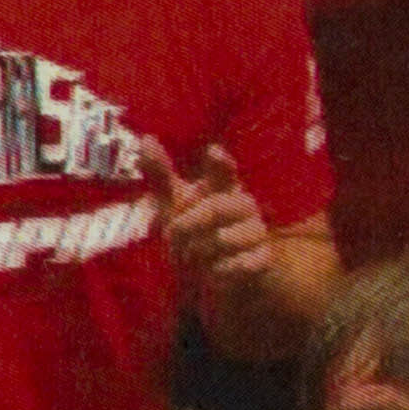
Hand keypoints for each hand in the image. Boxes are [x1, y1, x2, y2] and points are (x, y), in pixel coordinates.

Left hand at [149, 141, 278, 316]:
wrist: (218, 268)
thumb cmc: (195, 227)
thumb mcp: (174, 201)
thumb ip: (160, 173)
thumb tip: (145, 139)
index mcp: (224, 185)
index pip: (224, 170)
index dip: (220, 162)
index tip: (212, 152)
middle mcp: (244, 204)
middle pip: (216, 208)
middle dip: (189, 223)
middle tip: (171, 234)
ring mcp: (256, 230)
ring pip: (224, 239)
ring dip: (199, 250)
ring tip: (191, 255)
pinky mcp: (263, 257)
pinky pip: (240, 264)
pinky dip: (219, 270)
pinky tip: (212, 270)